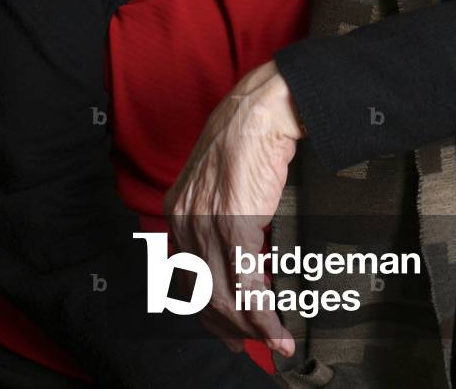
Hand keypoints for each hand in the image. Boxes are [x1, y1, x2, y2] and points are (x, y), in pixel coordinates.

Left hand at [163, 61, 304, 356]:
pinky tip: (277, 330)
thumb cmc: (247, 136)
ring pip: (224, 297)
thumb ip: (217, 211)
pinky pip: (247, 285)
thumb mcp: (219, 178)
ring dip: (251, 328)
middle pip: (202, 294)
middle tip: (251, 345)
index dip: (208, 308)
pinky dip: (264, 316)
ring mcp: (208, 224)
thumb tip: (234, 246)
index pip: (187, 274)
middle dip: (229, 328)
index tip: (228, 327)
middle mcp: (184, 220)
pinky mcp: (236, 224)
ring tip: (273, 341)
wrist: (262, 109)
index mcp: (177, 208)